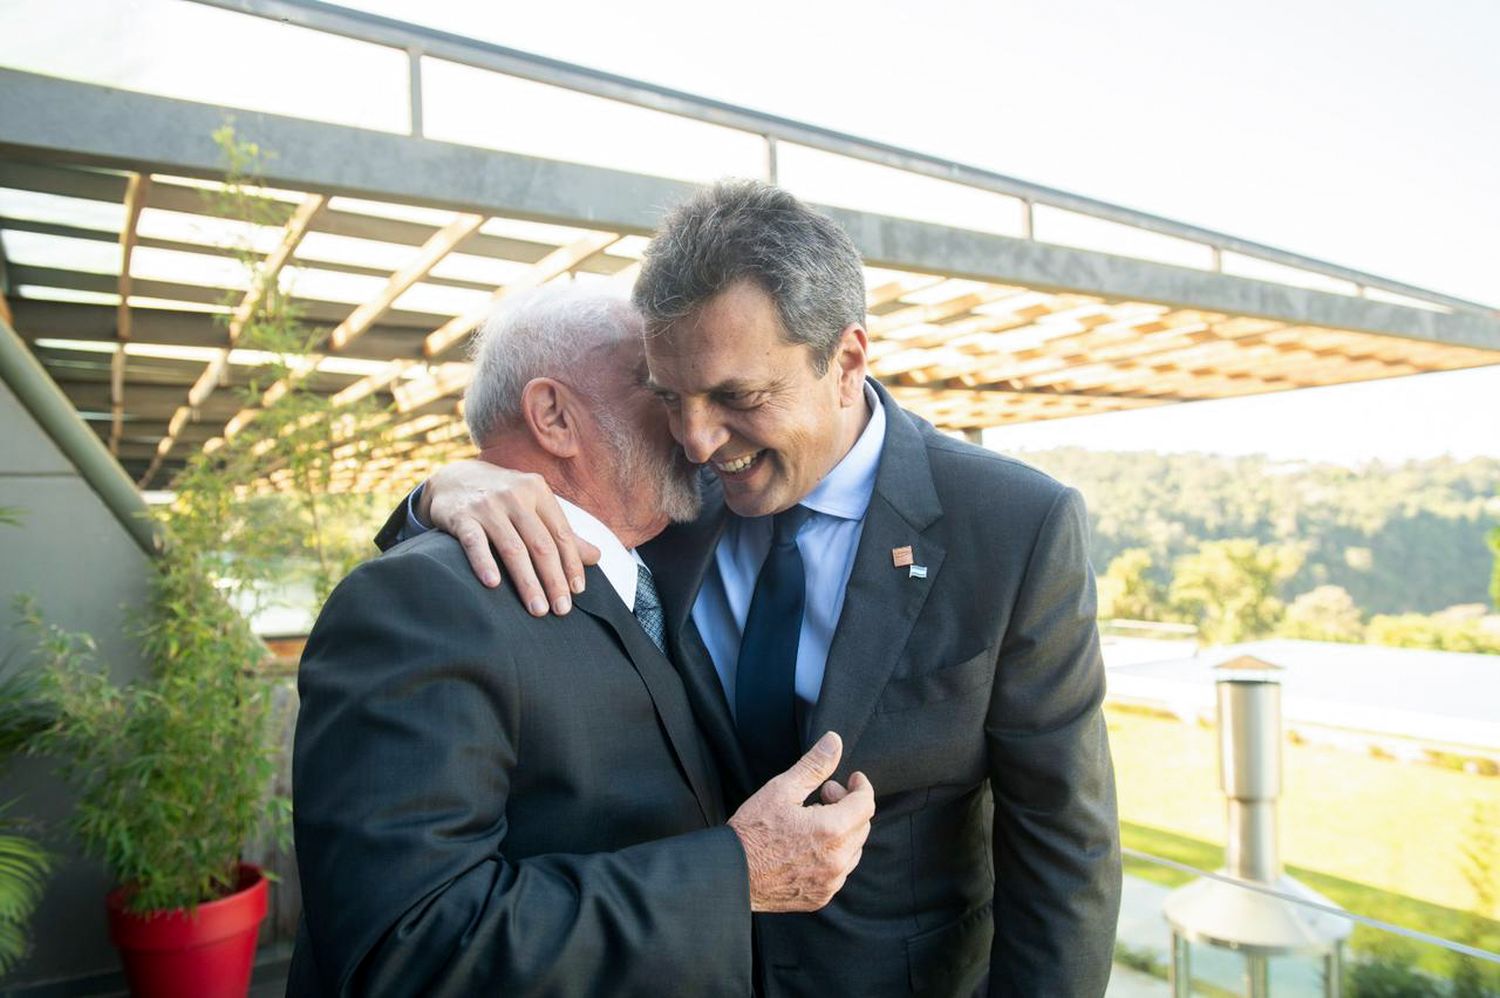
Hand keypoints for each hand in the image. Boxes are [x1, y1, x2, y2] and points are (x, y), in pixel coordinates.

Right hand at [421, 460, 600, 614]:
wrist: (453, 479)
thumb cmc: (502, 498)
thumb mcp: (533, 506)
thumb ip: (562, 532)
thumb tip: (596, 556)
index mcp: (537, 491)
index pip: (561, 534)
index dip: (571, 564)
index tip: (577, 591)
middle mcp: (515, 495)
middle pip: (541, 544)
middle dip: (554, 580)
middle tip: (561, 609)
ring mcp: (487, 505)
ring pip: (512, 548)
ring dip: (527, 582)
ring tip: (537, 609)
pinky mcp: (461, 516)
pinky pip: (474, 542)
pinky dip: (484, 562)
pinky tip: (493, 584)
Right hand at [727, 732, 874, 912]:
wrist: (730, 874)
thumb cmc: (752, 830)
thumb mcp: (782, 789)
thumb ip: (814, 765)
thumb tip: (835, 741)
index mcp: (832, 831)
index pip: (866, 804)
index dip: (861, 787)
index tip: (852, 779)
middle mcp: (837, 861)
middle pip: (862, 826)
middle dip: (848, 805)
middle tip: (823, 795)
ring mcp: (830, 882)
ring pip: (853, 849)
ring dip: (842, 831)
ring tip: (812, 820)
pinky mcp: (821, 896)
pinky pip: (839, 871)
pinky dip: (833, 854)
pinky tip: (808, 845)